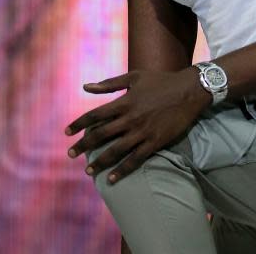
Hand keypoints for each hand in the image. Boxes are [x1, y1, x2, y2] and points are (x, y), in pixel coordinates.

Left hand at [65, 67, 210, 183]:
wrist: (189, 90)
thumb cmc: (161, 81)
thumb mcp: (134, 77)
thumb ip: (110, 83)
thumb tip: (86, 86)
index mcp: (124, 101)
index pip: (95, 115)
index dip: (79, 124)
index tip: (66, 132)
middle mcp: (130, 118)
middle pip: (101, 135)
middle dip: (83, 145)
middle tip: (71, 154)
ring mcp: (142, 132)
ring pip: (116, 151)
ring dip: (100, 161)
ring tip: (88, 171)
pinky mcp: (155, 142)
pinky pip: (135, 159)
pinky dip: (122, 170)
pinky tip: (112, 179)